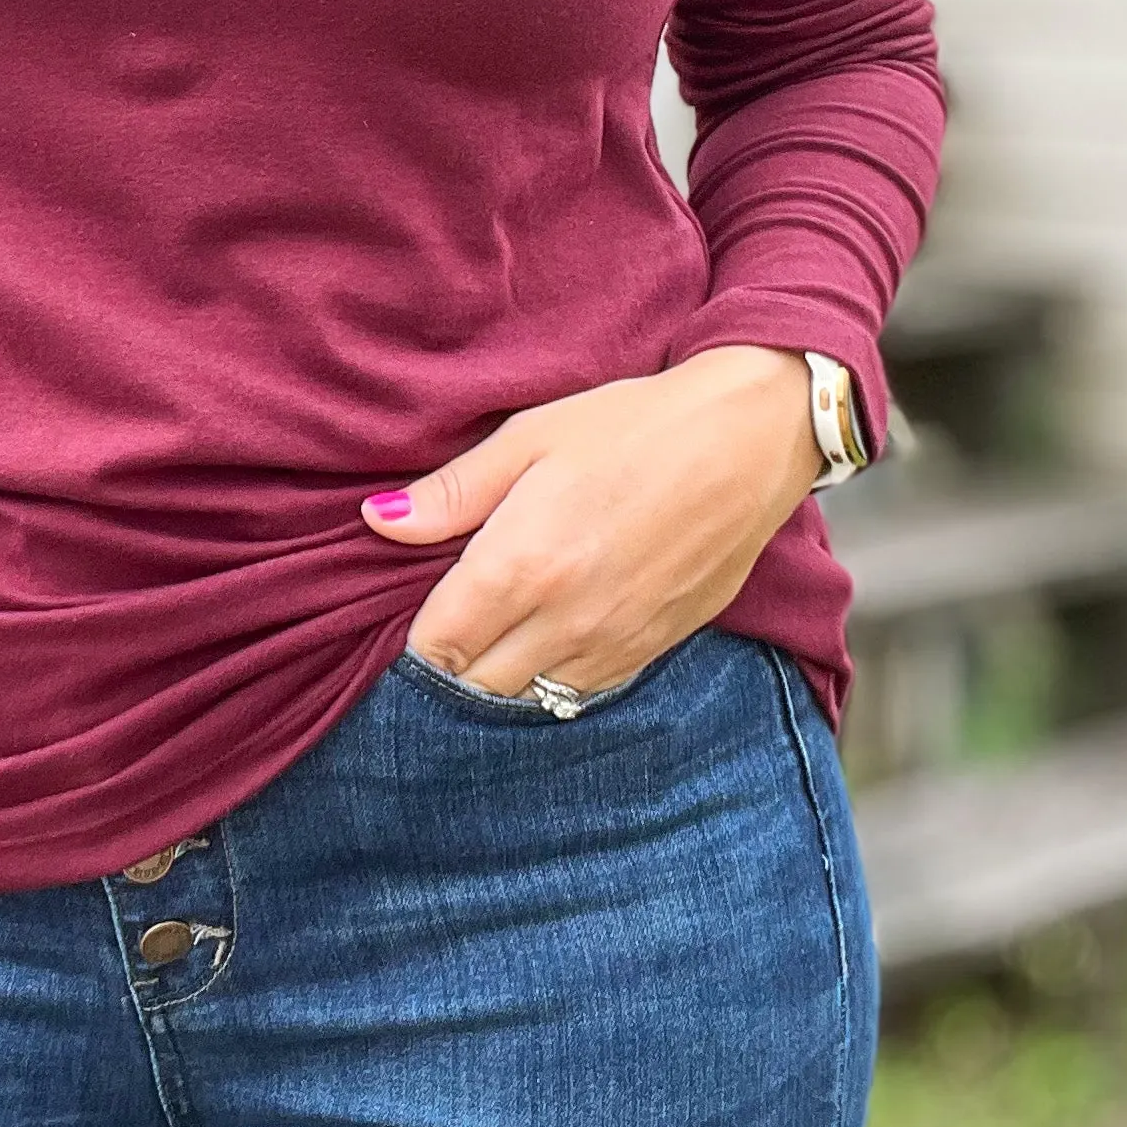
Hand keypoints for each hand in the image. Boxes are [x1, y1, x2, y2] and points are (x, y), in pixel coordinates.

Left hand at [360, 346, 823, 698]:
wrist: (748, 442)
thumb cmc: (634, 427)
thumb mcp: (531, 438)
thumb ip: (452, 492)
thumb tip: (377, 521)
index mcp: (521, 566)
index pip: (436, 646)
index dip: (412, 638)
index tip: (410, 610)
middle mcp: (563, 621)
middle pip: (475, 685)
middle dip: (450, 664)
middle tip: (447, 621)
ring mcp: (612, 644)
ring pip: (527, 699)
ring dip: (499, 678)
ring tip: (494, 632)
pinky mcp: (651, 651)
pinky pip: (580, 694)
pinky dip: (551, 680)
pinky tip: (548, 639)